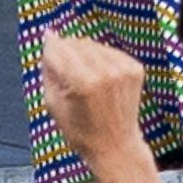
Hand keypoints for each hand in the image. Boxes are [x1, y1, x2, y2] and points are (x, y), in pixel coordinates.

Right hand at [41, 36, 153, 177]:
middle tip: (64, 72)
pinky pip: (109, 51)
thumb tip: (49, 36)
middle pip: (76, 43)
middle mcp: (106, 73)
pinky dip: (100, 59)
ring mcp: (124, 69)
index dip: (49, 49)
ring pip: (92, 45)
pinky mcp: (135, 68)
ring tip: (83, 79)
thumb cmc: (79, 129)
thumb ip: (49, 68)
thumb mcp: (53, 103)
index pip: (58, 49)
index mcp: (84, 84)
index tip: (47, 48)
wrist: (116, 146)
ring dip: (82, 54)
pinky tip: (99, 79)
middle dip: (65, 51)